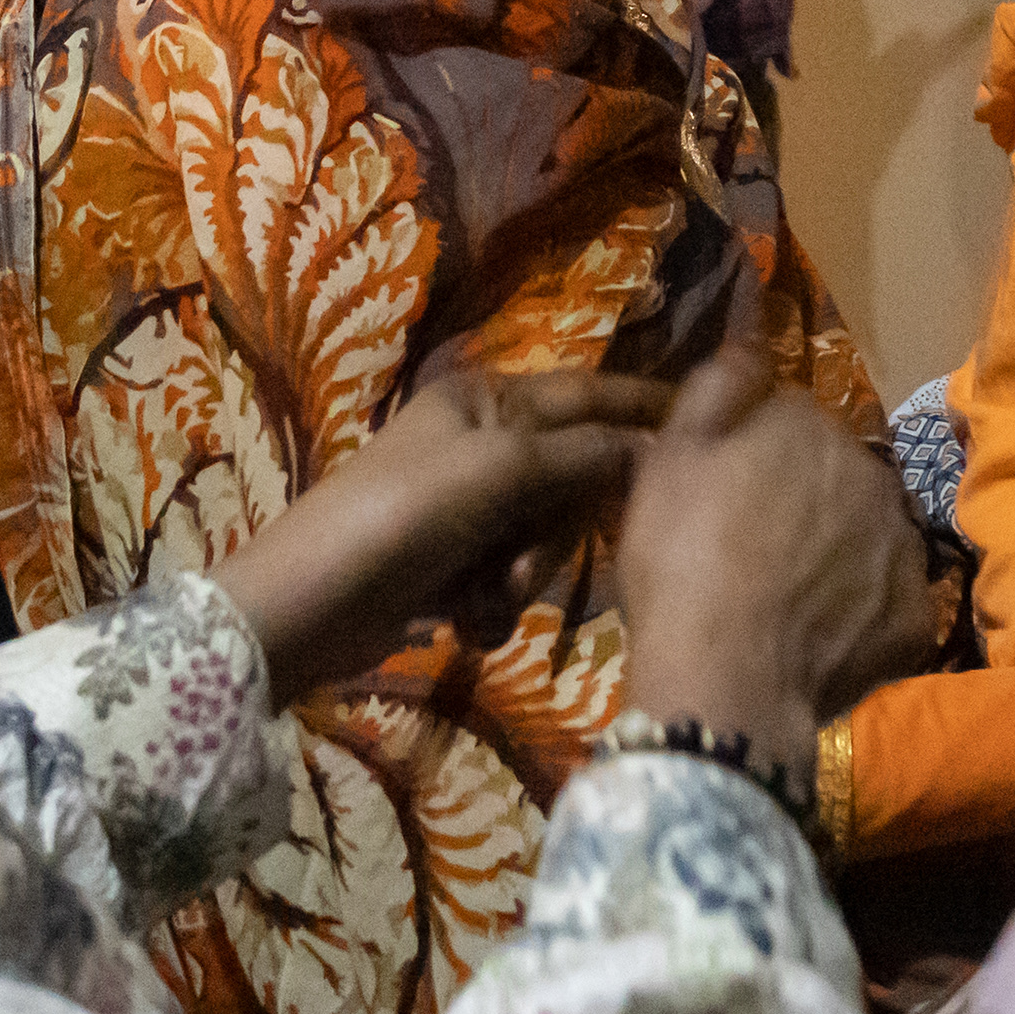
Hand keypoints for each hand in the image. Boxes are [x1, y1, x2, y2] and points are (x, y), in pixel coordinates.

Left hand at [210, 364, 669, 700]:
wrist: (309, 604)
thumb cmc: (404, 514)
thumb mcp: (502, 469)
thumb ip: (584, 453)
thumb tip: (655, 444)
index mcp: (488, 398)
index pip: (588, 392)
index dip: (643, 407)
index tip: (704, 425)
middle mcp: (481, 444)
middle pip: (572, 477)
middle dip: (557, 528)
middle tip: (529, 555)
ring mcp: (463, 509)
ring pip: (542, 538)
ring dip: (521, 575)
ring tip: (483, 594)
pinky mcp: (448, 567)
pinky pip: (506, 583)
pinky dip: (492, 606)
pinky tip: (462, 620)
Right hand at [614, 343, 936, 778]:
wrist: (726, 678)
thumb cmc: (682, 559)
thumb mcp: (670, 455)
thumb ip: (719, 384)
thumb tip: (755, 338)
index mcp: (810, 424)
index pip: (787, 418)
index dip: (750, 453)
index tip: (722, 492)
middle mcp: (872, 471)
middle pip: (834, 472)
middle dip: (802, 497)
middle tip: (749, 549)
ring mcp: (902, 545)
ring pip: (866, 533)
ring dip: (836, 551)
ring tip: (784, 598)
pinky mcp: (916, 617)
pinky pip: (885, 602)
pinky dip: (858, 614)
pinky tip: (816, 638)